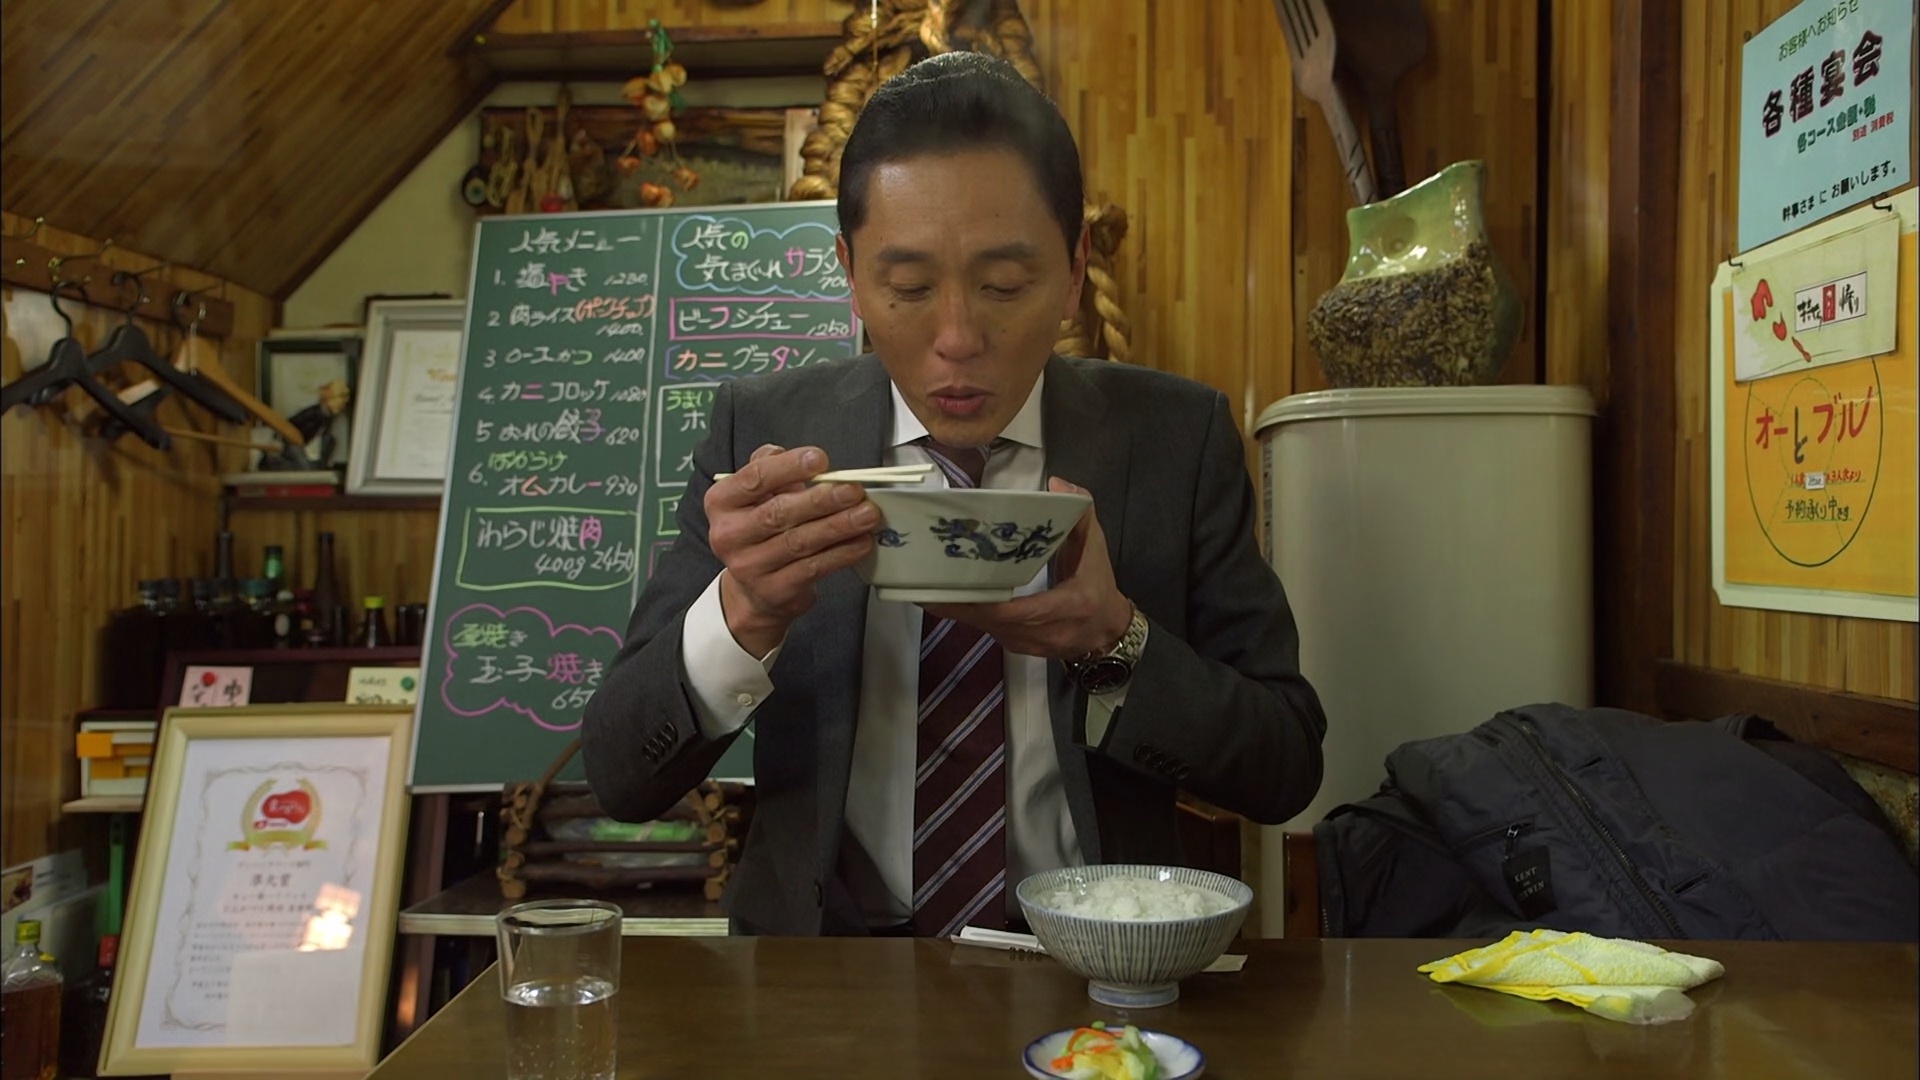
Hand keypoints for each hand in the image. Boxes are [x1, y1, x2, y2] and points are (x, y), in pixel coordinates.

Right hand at [708, 444, 877, 655]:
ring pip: (800, 541)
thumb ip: (771, 467)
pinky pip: (814, 568)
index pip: (754, 478)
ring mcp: (749, 566)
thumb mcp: (756, 494)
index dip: (788, 467)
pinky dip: (842, 553)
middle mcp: (728, 535)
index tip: (819, 460)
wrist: (754, 590)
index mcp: (721, 502)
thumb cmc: (760, 531)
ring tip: (866, 514)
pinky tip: (861, 541)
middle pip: (779, 512)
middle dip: (822, 500)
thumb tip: (796, 454)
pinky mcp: (775, 590)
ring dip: (839, 526)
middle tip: (853, 490)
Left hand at [922, 477, 1132, 659]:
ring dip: (954, 608)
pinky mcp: (1014, 645)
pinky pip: (984, 628)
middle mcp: (1044, 632)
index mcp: (1068, 607)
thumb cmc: (1098, 586)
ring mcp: (1026, 643)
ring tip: (923, 586)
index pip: (1019, 610)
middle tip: (924, 579)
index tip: (958, 582)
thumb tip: (1056, 484)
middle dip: (956, 601)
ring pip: (983, 627)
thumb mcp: (1095, 547)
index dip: (986, 601)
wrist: (1105, 632)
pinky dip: (964, 612)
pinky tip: (941, 596)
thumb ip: (1080, 514)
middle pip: (990, 620)